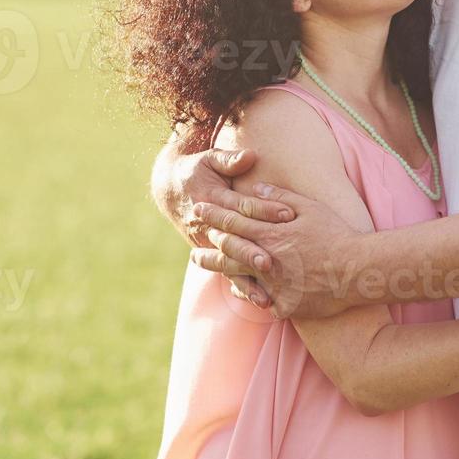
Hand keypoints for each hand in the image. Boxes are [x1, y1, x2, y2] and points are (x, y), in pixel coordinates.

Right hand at [159, 146, 294, 307]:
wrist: (171, 190)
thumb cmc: (196, 171)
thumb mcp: (209, 159)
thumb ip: (229, 159)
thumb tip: (249, 156)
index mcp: (212, 199)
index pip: (243, 205)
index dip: (265, 209)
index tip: (288, 213)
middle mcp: (208, 226)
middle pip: (234, 240)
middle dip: (251, 252)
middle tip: (270, 262)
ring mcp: (210, 244)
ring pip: (230, 265)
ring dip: (247, 281)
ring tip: (266, 298)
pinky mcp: (215, 256)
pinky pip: (230, 274)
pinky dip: (244, 288)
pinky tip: (262, 303)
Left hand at [189, 183, 363, 319]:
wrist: (358, 271)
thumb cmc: (338, 235)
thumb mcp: (311, 208)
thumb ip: (280, 198)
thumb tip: (256, 188)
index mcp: (272, 233)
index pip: (234, 221)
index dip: (214, 214)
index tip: (198, 208)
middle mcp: (267, 259)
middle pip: (229, 249)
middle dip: (208, 242)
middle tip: (193, 238)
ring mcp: (274, 284)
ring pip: (238, 276)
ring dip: (218, 268)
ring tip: (200, 262)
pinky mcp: (285, 305)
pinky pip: (261, 300)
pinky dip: (249, 294)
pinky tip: (237, 290)